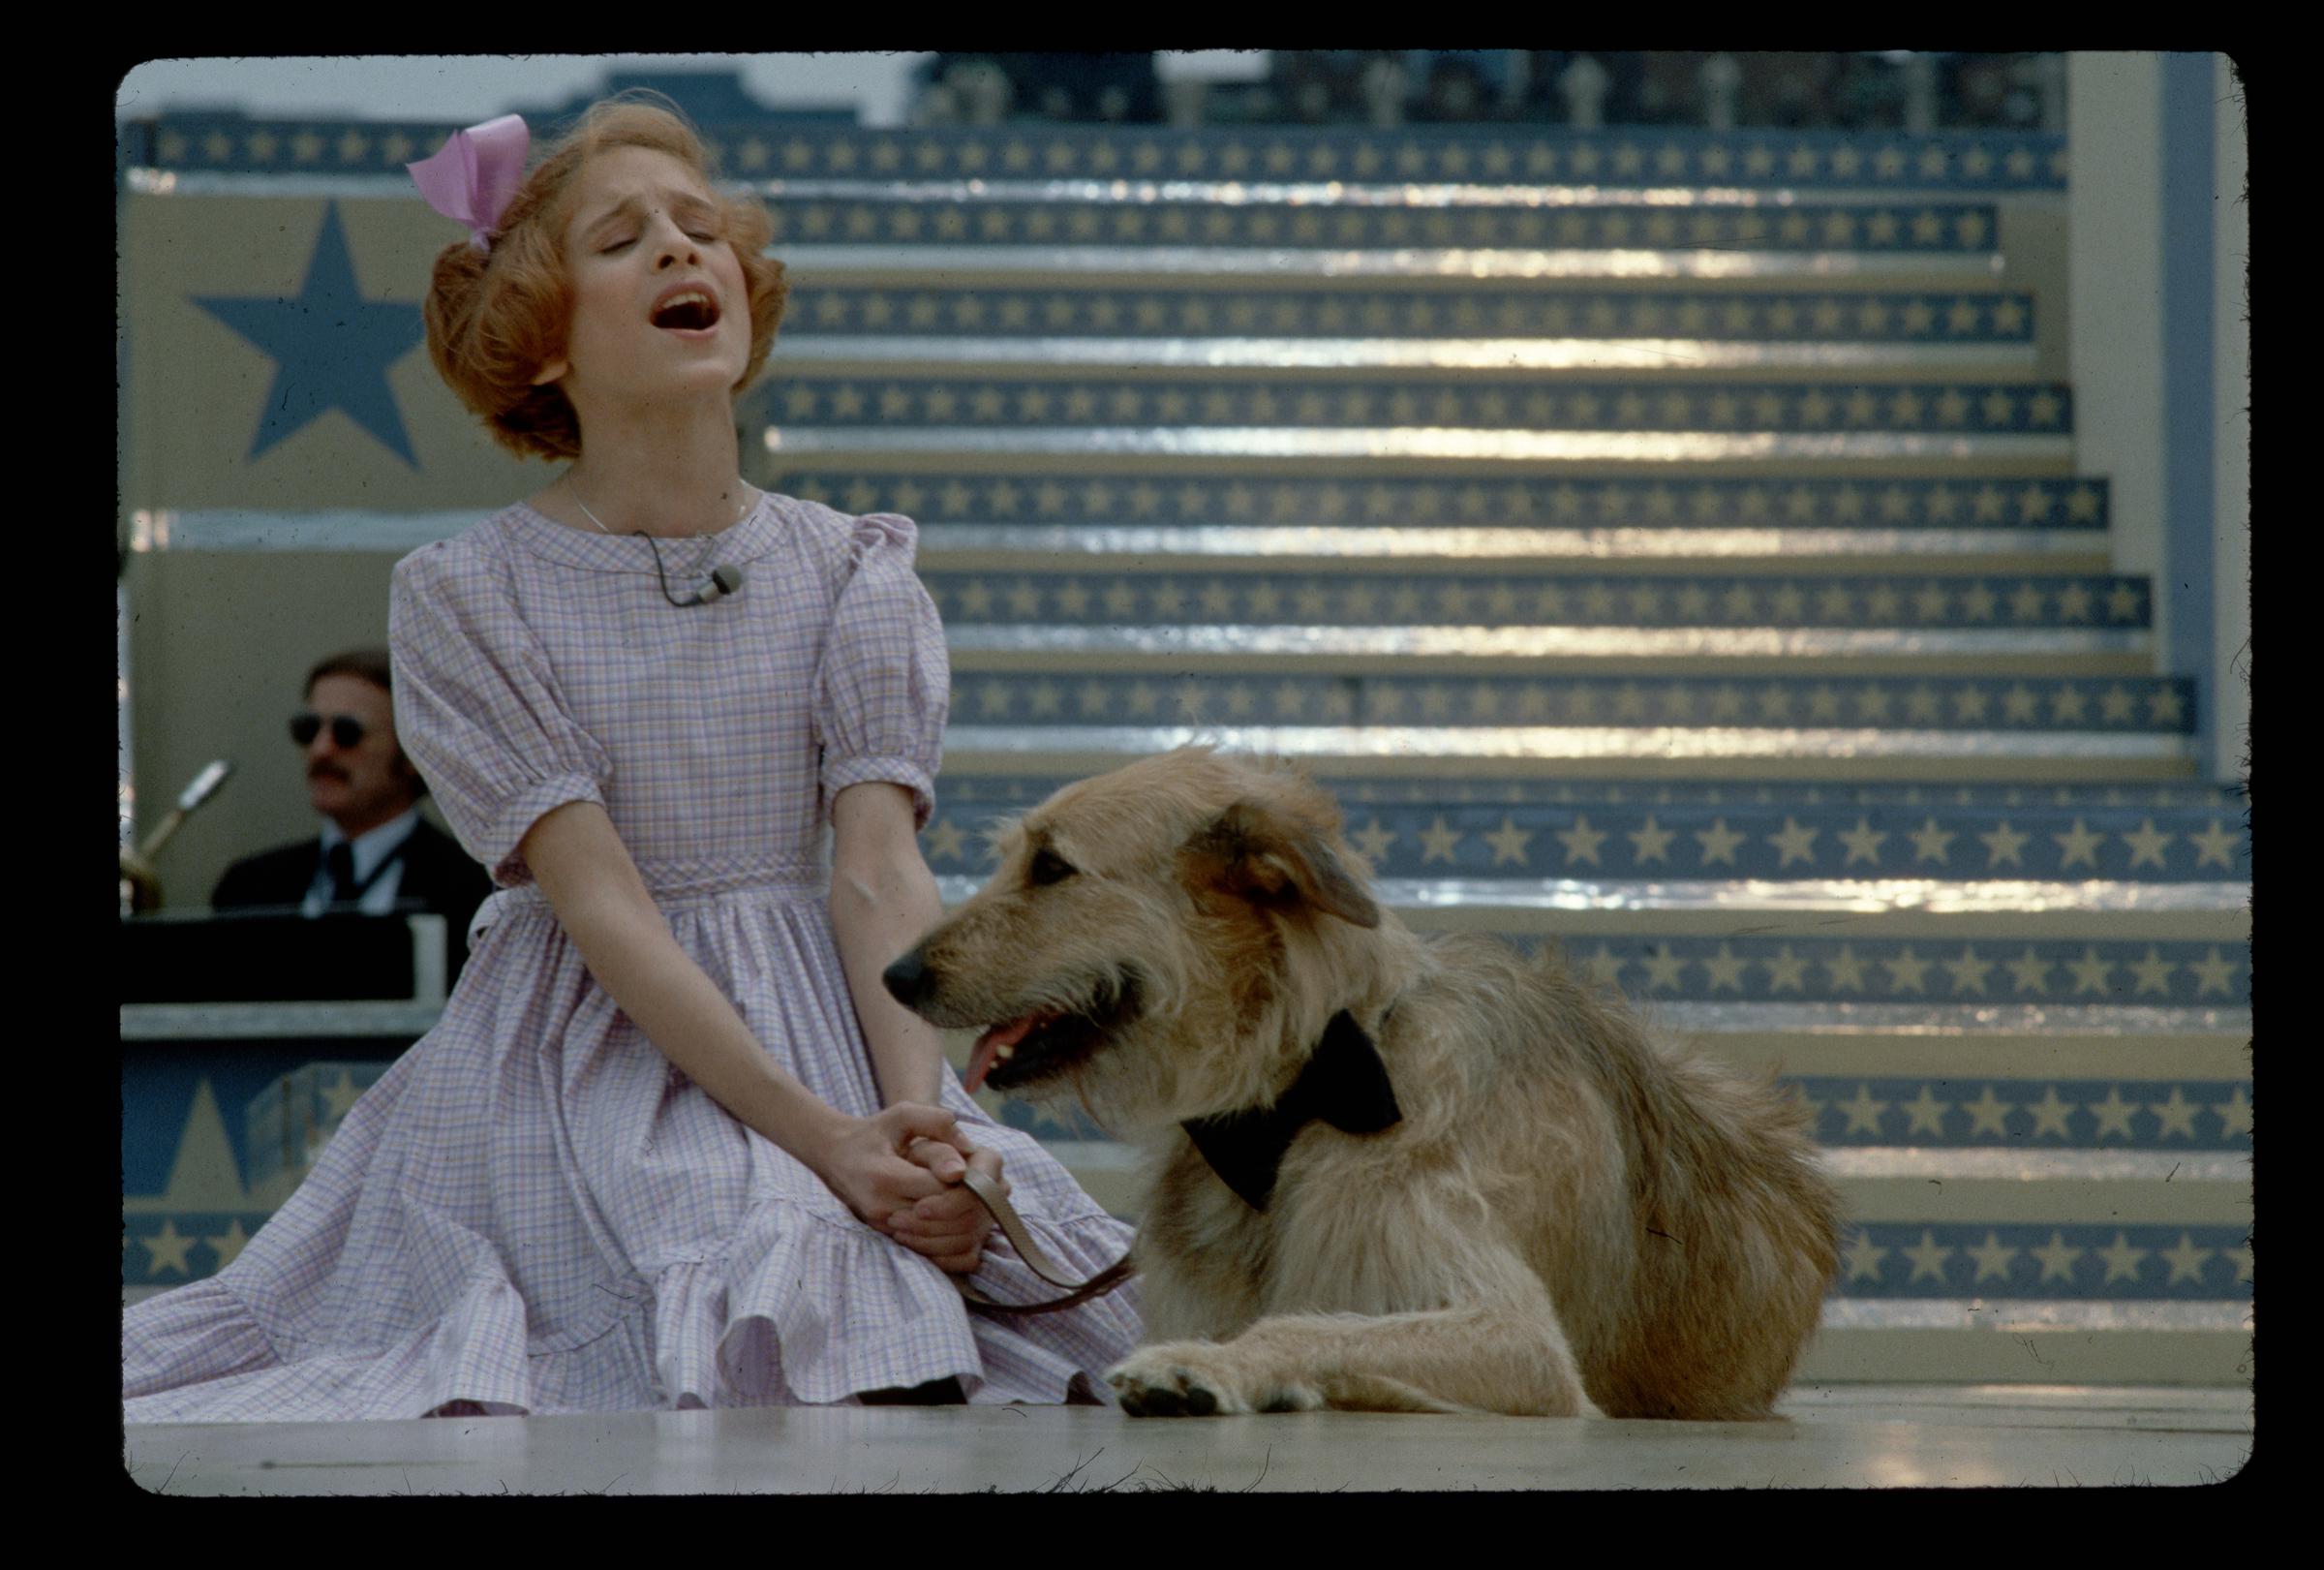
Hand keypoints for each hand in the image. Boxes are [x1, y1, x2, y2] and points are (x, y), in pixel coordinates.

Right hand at [811, 1103, 969, 1234]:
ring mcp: (881, 1224)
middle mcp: (881, 1207)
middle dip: (961, 1197)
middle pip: (939, 1212)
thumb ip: (937, 1122)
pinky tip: (943, 1203)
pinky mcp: (884, 1232)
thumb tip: (969, 1149)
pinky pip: (922, 1236)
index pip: (940, 1188)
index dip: (962, 1179)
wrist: (835, 1155)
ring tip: (957, 1191)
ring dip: (952, 1213)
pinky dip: (938, 1224)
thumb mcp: (903, 1115)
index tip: (967, 1165)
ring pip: (933, 1229)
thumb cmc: (874, 1132)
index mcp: (885, 1177)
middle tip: (969, 1181)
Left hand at [888, 1140, 1007, 1274]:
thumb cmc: (896, 1136)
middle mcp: (994, 1190)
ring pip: (967, 1241)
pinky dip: (936, 1256)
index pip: (982, 1190)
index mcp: (987, 1160)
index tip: (919, 1207)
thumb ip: (934, 1127)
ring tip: (897, 1229)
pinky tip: (909, 1241)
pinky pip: (964, 1259)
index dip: (951, 1203)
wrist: (882, 1155)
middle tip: (895, 1220)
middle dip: (932, 1225)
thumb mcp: (906, 1119)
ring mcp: (986, 1217)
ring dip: (928, 1241)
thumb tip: (957, 1171)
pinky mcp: (974, 1240)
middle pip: (973, 1220)